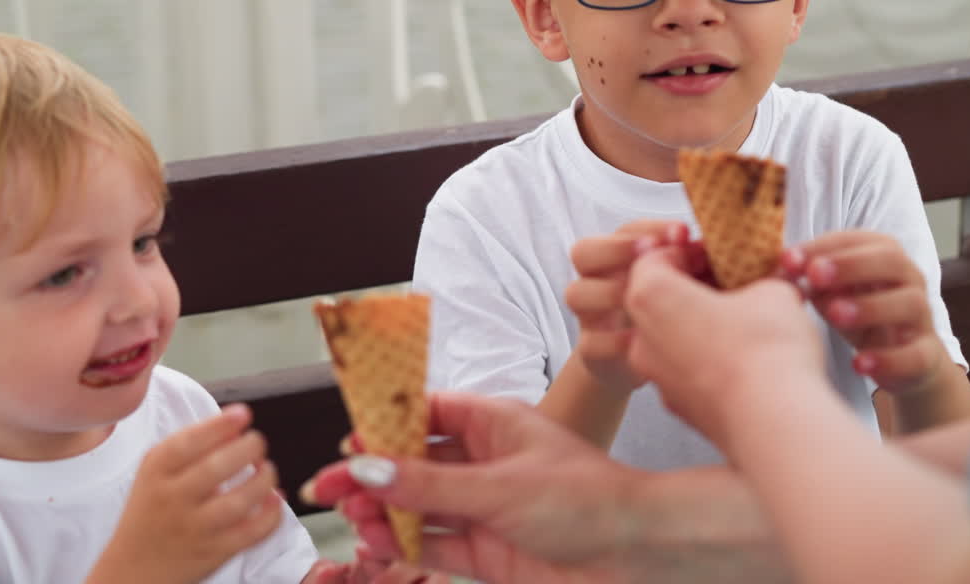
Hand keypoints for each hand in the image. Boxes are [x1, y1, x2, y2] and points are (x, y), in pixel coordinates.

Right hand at [87, 405, 283, 583]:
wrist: (132, 566)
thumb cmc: (152, 510)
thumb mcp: (156, 472)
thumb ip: (191, 445)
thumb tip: (235, 422)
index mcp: (156, 471)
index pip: (188, 442)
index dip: (220, 425)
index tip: (243, 415)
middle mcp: (172, 498)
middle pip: (216, 468)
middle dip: (248, 449)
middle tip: (257, 442)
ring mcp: (194, 528)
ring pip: (238, 502)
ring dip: (263, 480)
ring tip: (266, 470)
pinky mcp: (213, 552)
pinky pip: (251, 533)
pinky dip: (270, 514)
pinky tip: (274, 499)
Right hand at [302, 393, 665, 583]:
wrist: (640, 557)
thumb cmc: (593, 500)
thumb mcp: (501, 486)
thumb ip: (430, 484)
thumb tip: (372, 470)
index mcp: (494, 423)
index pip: (426, 412)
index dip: (384, 424)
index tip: (348, 437)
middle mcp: (485, 462)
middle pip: (412, 463)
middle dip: (371, 474)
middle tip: (329, 486)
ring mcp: (484, 508)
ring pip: (417, 506)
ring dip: (382, 512)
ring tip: (353, 518)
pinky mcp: (487, 552)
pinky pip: (433, 543)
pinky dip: (402, 545)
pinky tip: (377, 544)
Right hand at [566, 220, 710, 392]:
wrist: (646, 364)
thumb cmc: (668, 314)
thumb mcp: (680, 283)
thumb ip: (686, 262)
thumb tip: (705, 246)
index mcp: (621, 257)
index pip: (622, 231)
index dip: (649, 229)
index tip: (681, 233)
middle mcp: (598, 280)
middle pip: (583, 252)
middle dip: (616, 249)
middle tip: (652, 255)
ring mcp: (590, 316)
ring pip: (576, 293)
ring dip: (611, 293)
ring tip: (646, 301)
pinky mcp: (590, 351)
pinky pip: (590, 343)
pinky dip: (616, 342)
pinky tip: (645, 341)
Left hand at [624, 249, 822, 451]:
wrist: (774, 422)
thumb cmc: (765, 350)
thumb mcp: (774, 291)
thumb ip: (761, 279)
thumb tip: (770, 282)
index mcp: (651, 296)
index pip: (654, 258)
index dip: (689, 251)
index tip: (717, 253)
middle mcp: (642, 338)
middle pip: (659, 299)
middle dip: (695, 288)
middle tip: (734, 283)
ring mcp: (658, 378)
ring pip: (673, 338)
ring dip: (702, 326)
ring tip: (747, 320)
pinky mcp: (679, 408)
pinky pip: (688, 371)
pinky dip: (709, 360)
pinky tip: (745, 358)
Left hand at [782, 231, 948, 393]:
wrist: (903, 361)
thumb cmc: (860, 316)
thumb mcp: (832, 294)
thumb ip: (811, 281)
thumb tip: (782, 270)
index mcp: (884, 256)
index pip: (857, 240)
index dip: (822, 247)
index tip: (788, 260)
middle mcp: (909, 280)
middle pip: (891, 261)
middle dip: (851, 265)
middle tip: (814, 276)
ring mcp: (921, 317)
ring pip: (909, 303)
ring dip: (869, 307)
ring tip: (834, 314)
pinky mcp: (926, 354)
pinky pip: (915, 354)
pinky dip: (887, 359)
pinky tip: (858, 363)